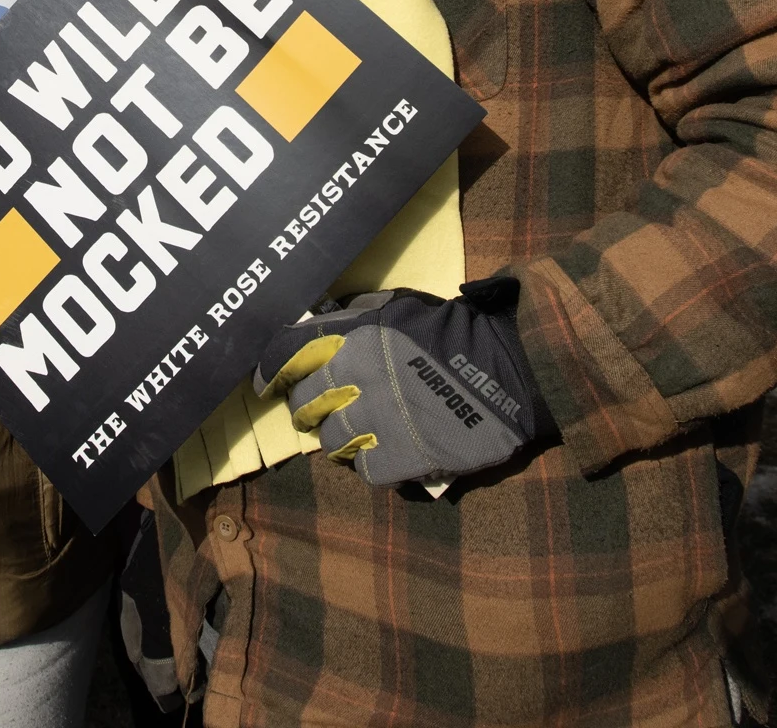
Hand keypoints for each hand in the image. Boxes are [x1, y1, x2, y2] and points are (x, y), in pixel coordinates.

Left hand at [253, 279, 544, 489]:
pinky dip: (370, 463)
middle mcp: (359, 378)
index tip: (266, 381)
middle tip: (313, 411)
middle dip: (305, 408)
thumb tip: (318, 321)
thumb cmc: (455, 332)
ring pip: (331, 441)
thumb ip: (357, 315)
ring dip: (338, 438)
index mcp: (356, 337)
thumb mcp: (401, 307)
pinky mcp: (404, 457)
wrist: (510, 370)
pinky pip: (366, 469)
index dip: (271, 370)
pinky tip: (383, 452)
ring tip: (355, 432)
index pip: (288, 353)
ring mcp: (380, 421)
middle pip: (305, 403)